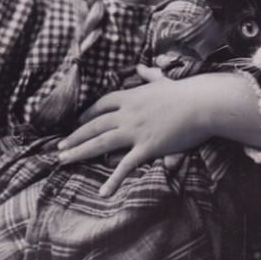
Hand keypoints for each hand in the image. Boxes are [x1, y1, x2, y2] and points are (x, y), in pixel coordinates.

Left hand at [57, 65, 212, 195]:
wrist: (201, 104)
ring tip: (64, 160)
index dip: (88, 114)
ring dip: (80, 152)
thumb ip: (149, 75)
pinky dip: (114, 180)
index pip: (103, 105)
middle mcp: (128, 114)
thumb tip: (141, 67)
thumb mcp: (163, 80)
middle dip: (75, 136)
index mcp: (131, 97)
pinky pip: (126, 165)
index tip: (78, 121)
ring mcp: (136, 131)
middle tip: (59, 148)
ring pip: (101, 142)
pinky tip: (103, 192)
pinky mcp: (147, 147)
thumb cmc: (184, 92)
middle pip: (95, 125)